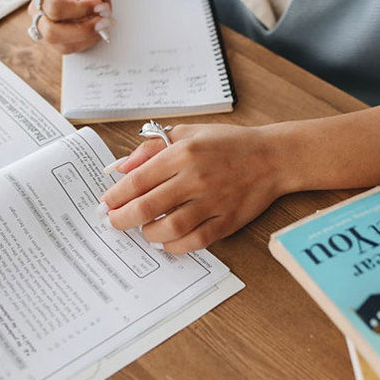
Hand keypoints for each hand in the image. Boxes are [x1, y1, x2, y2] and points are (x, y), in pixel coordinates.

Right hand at [28, 0, 112, 53]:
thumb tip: (100, 7)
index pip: (54, 6)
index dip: (79, 9)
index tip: (100, 5)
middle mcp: (37, 12)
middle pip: (51, 32)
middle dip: (82, 30)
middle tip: (105, 21)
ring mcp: (44, 29)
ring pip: (62, 45)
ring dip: (88, 37)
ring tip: (104, 23)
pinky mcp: (56, 41)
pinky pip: (71, 49)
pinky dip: (88, 42)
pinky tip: (98, 29)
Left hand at [100, 124, 282, 253]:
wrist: (272, 157)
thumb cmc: (228, 144)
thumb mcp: (188, 133)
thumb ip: (152, 148)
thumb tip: (121, 168)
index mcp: (183, 153)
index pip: (138, 179)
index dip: (116, 195)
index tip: (106, 204)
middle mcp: (196, 178)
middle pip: (148, 206)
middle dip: (123, 219)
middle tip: (114, 223)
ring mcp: (213, 202)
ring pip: (170, 227)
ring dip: (149, 233)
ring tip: (143, 230)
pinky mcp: (227, 221)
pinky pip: (195, 241)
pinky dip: (175, 246)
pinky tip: (166, 241)